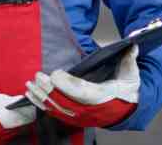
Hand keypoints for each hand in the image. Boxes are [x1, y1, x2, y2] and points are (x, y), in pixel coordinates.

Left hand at [24, 45, 139, 128]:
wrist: (128, 108)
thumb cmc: (127, 89)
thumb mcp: (131, 73)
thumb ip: (129, 58)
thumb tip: (132, 44)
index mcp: (102, 96)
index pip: (82, 92)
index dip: (67, 85)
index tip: (54, 74)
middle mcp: (89, 109)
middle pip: (64, 101)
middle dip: (49, 89)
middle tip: (37, 76)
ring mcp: (80, 115)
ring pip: (56, 108)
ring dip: (41, 97)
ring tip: (29, 85)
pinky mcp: (73, 116)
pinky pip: (54, 112)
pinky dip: (41, 104)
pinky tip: (31, 95)